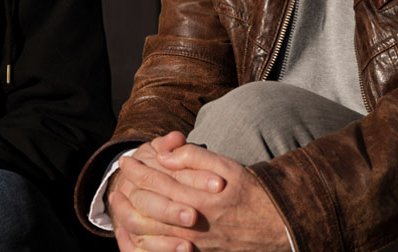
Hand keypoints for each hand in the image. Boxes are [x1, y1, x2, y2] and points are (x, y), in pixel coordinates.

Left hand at [113, 142, 287, 251]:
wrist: (277, 226)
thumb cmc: (252, 192)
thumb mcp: (227, 167)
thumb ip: (194, 158)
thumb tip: (165, 155)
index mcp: (199, 197)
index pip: (158, 182)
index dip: (139, 170)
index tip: (127, 159)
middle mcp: (193, 223)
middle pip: (148, 208)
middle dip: (129, 191)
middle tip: (120, 179)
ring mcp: (193, 243)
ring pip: (150, 233)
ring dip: (130, 216)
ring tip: (120, 203)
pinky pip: (162, 250)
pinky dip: (145, 240)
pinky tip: (137, 229)